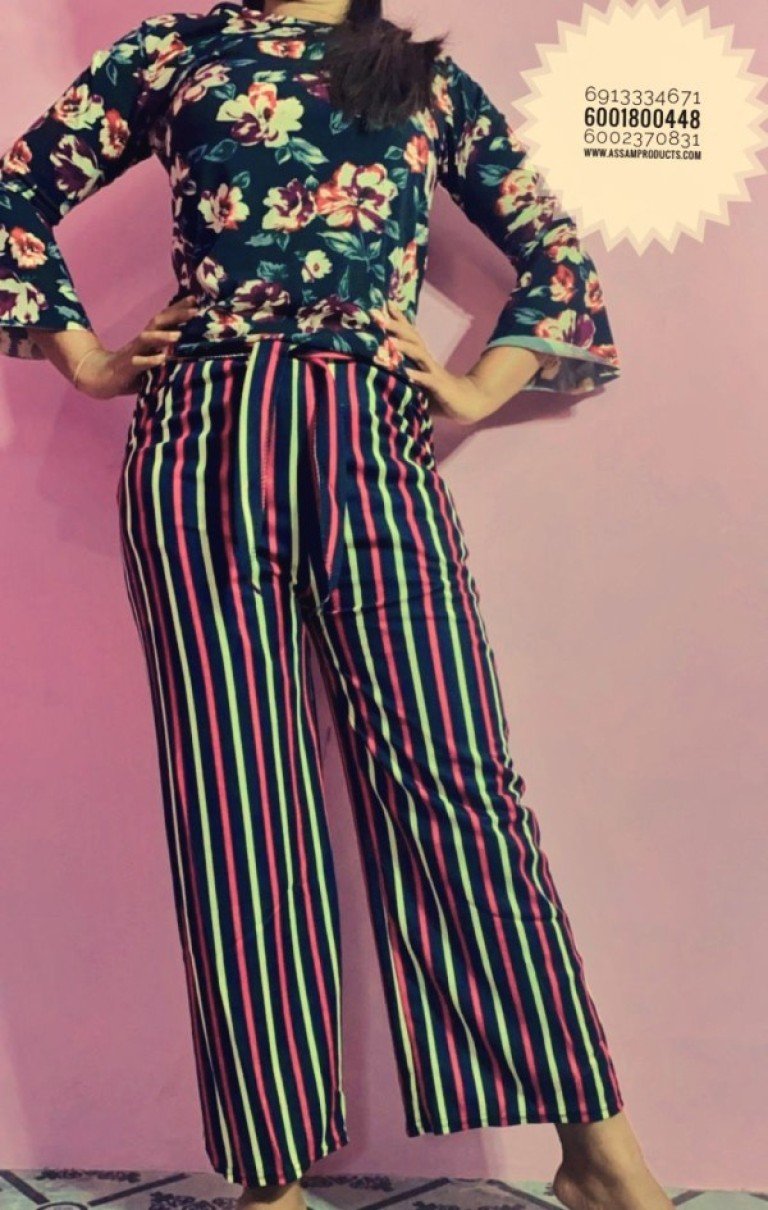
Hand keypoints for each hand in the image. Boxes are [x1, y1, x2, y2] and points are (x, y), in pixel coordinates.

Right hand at [75, 295, 199, 398]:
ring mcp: (134, 353)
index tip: (195, 300)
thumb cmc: (133, 369)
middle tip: (194, 310)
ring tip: (178, 335)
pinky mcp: (127, 368)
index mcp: (149, 338)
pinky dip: (150, 360)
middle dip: (176, 316)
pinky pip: (138, 362)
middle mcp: (142, 341)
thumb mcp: (153, 359)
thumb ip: (168, 352)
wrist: (102, 378)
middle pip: (158, 323)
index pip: (164, 319)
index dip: (178, 309)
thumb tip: (192, 349)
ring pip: (147, 340)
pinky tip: (161, 359)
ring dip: (162, 336)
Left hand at [371, 300, 488, 424]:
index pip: (410, 335)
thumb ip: (404, 378)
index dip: (400, 320)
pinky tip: (407, 373)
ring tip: (390, 341)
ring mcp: (434, 372)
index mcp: (422, 358)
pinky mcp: (440, 387)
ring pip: (419, 355)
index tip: (386, 304)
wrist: (469, 403)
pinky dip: (418, 376)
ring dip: (405, 347)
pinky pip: (428, 380)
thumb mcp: (419, 384)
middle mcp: (427, 361)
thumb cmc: (440, 394)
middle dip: (396, 326)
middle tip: (380, 317)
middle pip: (412, 338)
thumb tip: (380, 376)